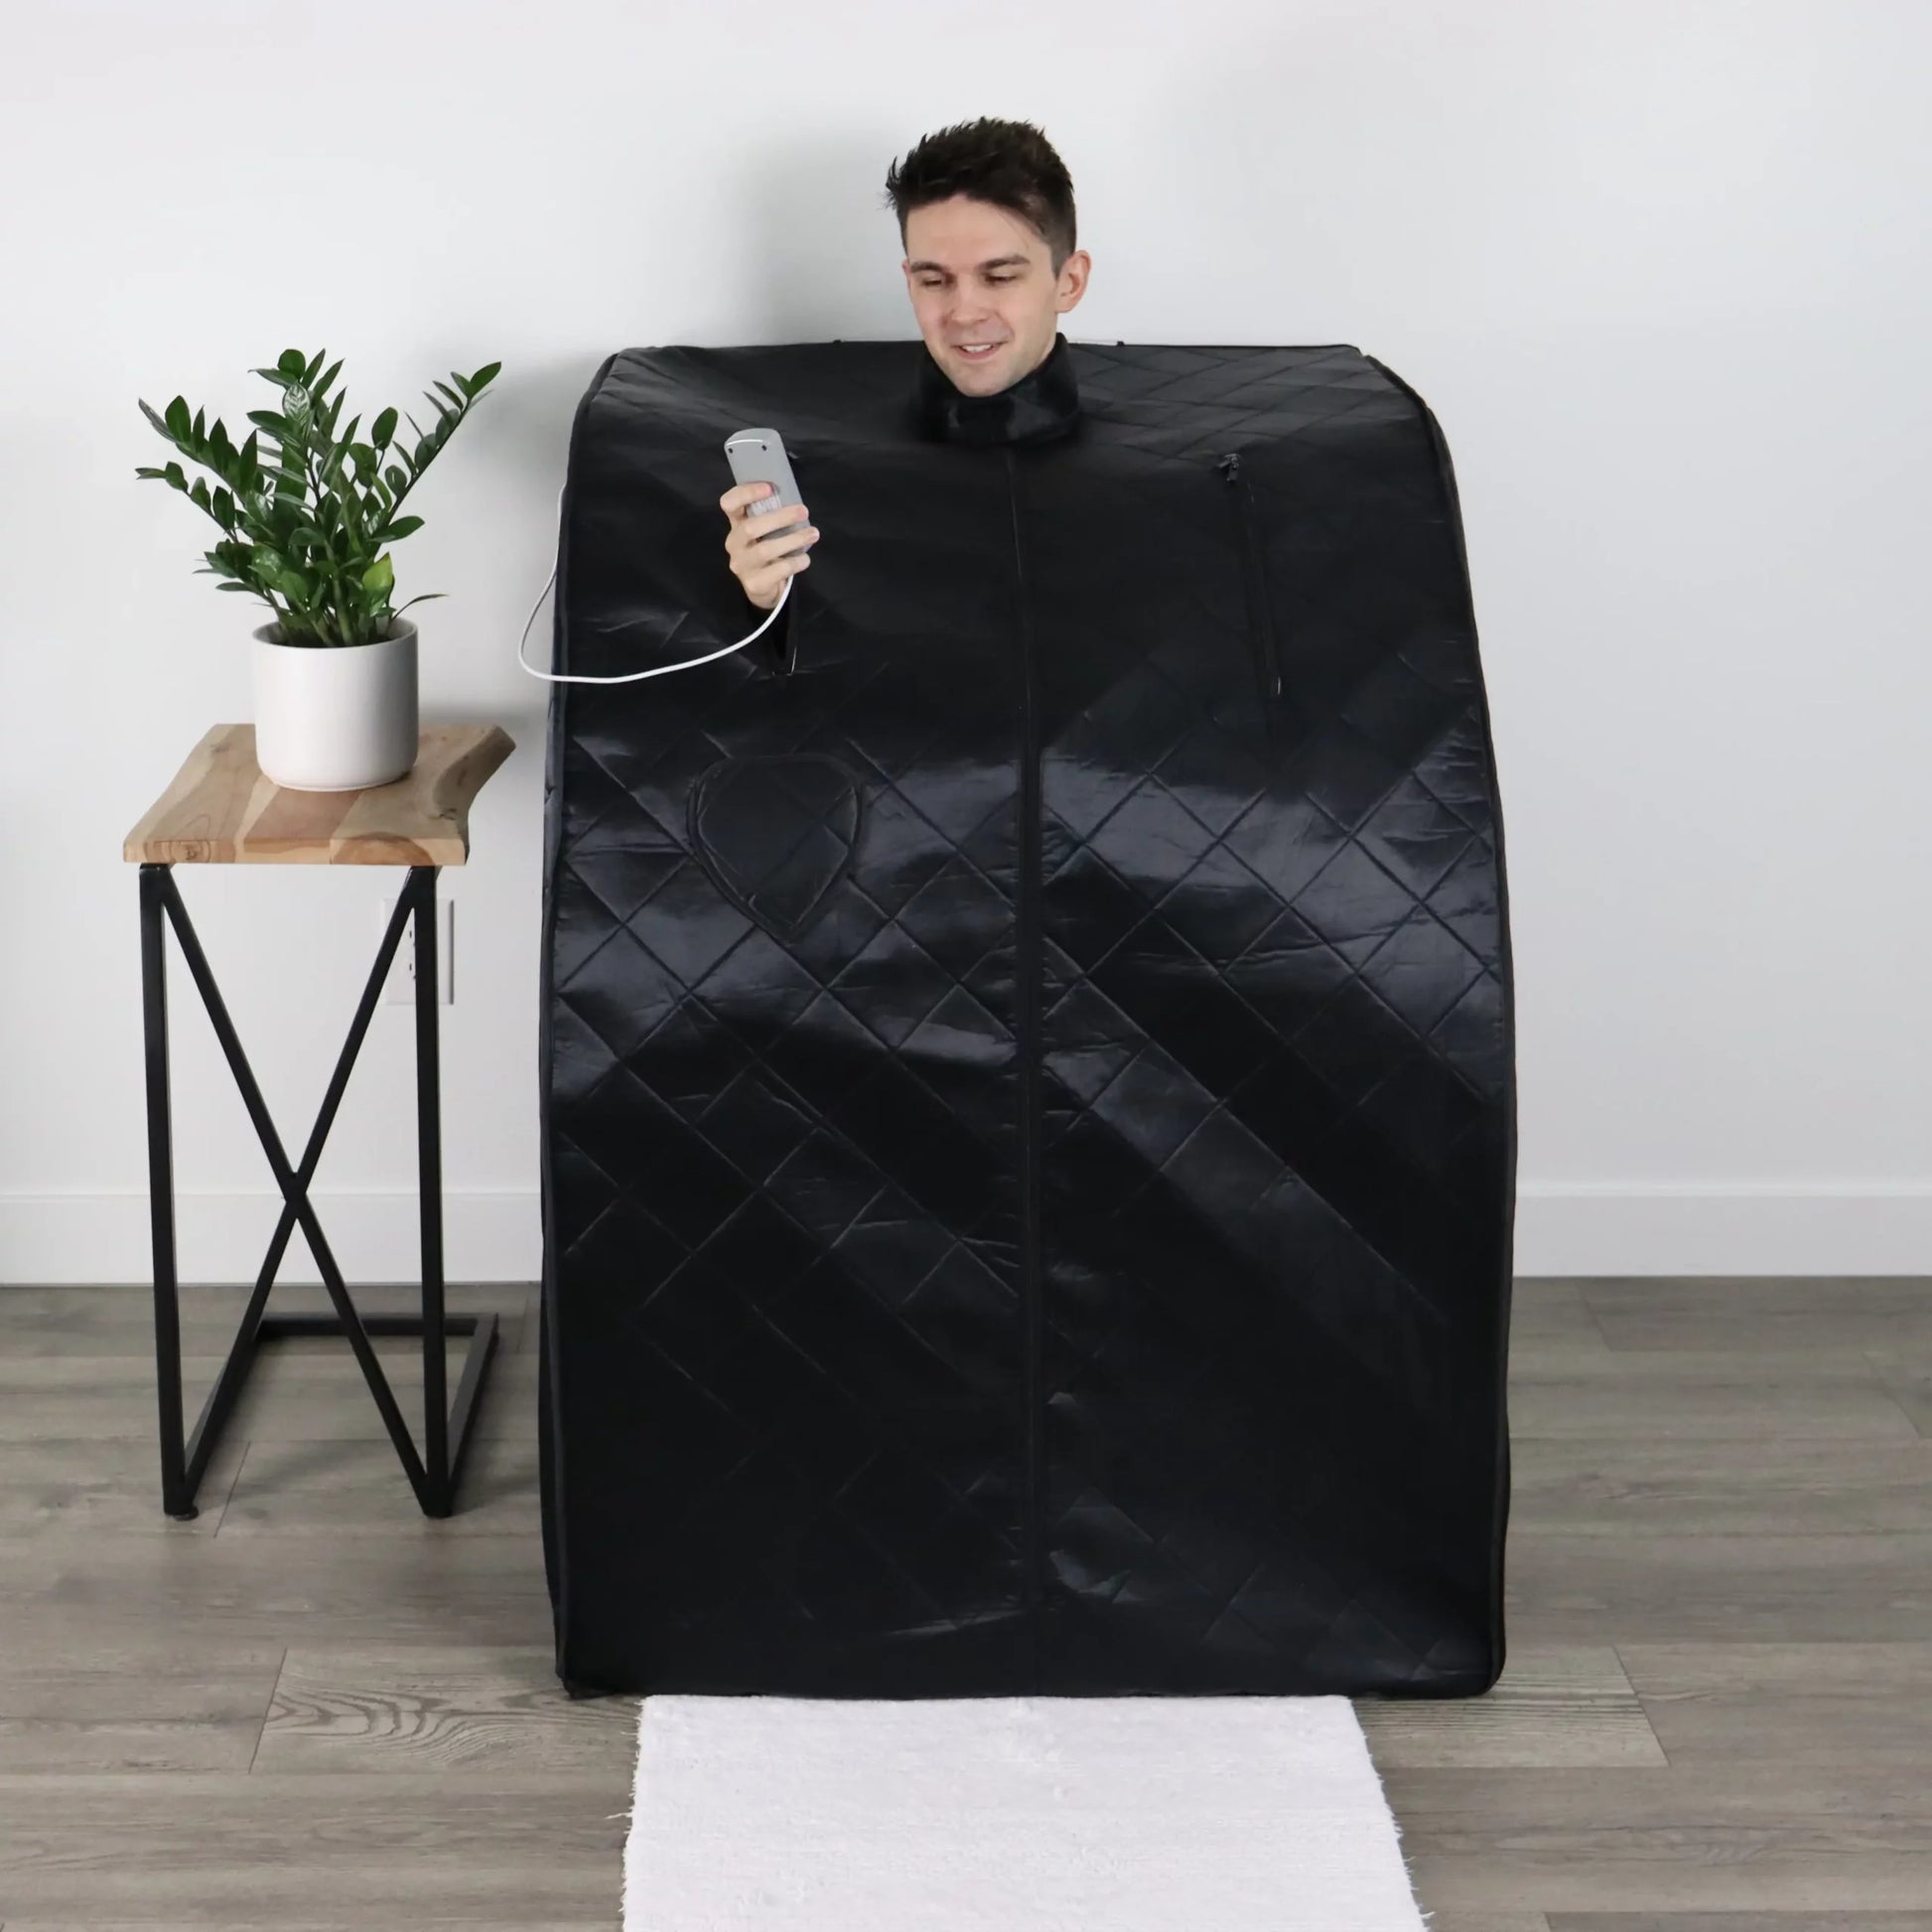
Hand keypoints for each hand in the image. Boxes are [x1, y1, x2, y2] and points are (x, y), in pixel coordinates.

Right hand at [720, 482, 817, 611]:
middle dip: (780, 517)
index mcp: (735, 524)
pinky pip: (778, 570)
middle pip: (751, 527)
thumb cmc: (766, 549)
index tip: (770, 488)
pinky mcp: (754, 584)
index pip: (729, 504)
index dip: (746, 493)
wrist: (762, 587)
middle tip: (804, 511)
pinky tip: (805, 558)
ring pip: (765, 550)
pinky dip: (795, 562)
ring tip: (813, 533)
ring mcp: (742, 565)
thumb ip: (770, 516)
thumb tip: (795, 503)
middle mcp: (734, 543)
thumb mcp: (764, 531)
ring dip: (793, 539)